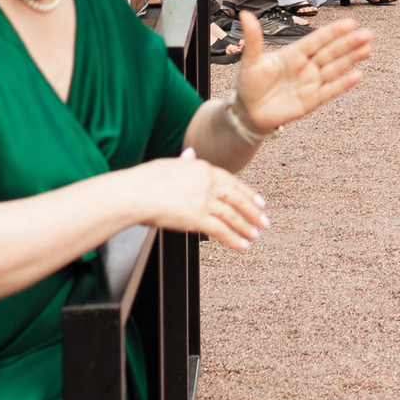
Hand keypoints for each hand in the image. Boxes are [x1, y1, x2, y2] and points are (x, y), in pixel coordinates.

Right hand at [123, 149, 268, 250]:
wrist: (135, 193)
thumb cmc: (145, 180)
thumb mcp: (169, 164)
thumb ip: (184, 162)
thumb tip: (190, 153)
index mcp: (203, 169)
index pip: (232, 181)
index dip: (248, 193)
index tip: (259, 201)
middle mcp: (208, 184)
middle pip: (238, 199)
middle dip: (253, 212)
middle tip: (264, 221)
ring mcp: (205, 201)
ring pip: (233, 216)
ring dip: (246, 228)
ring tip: (255, 236)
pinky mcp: (198, 219)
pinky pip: (222, 231)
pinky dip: (234, 239)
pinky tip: (242, 246)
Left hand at [232, 17, 372, 136]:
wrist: (248, 112)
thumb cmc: (249, 84)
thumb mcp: (250, 61)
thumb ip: (253, 39)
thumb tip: (245, 14)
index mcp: (293, 54)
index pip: (317, 40)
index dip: (333, 32)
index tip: (350, 23)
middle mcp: (306, 66)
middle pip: (331, 52)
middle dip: (349, 43)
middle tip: (367, 34)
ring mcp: (310, 83)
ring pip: (335, 68)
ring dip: (351, 59)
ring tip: (367, 48)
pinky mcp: (312, 100)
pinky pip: (331, 90)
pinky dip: (344, 83)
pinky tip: (358, 74)